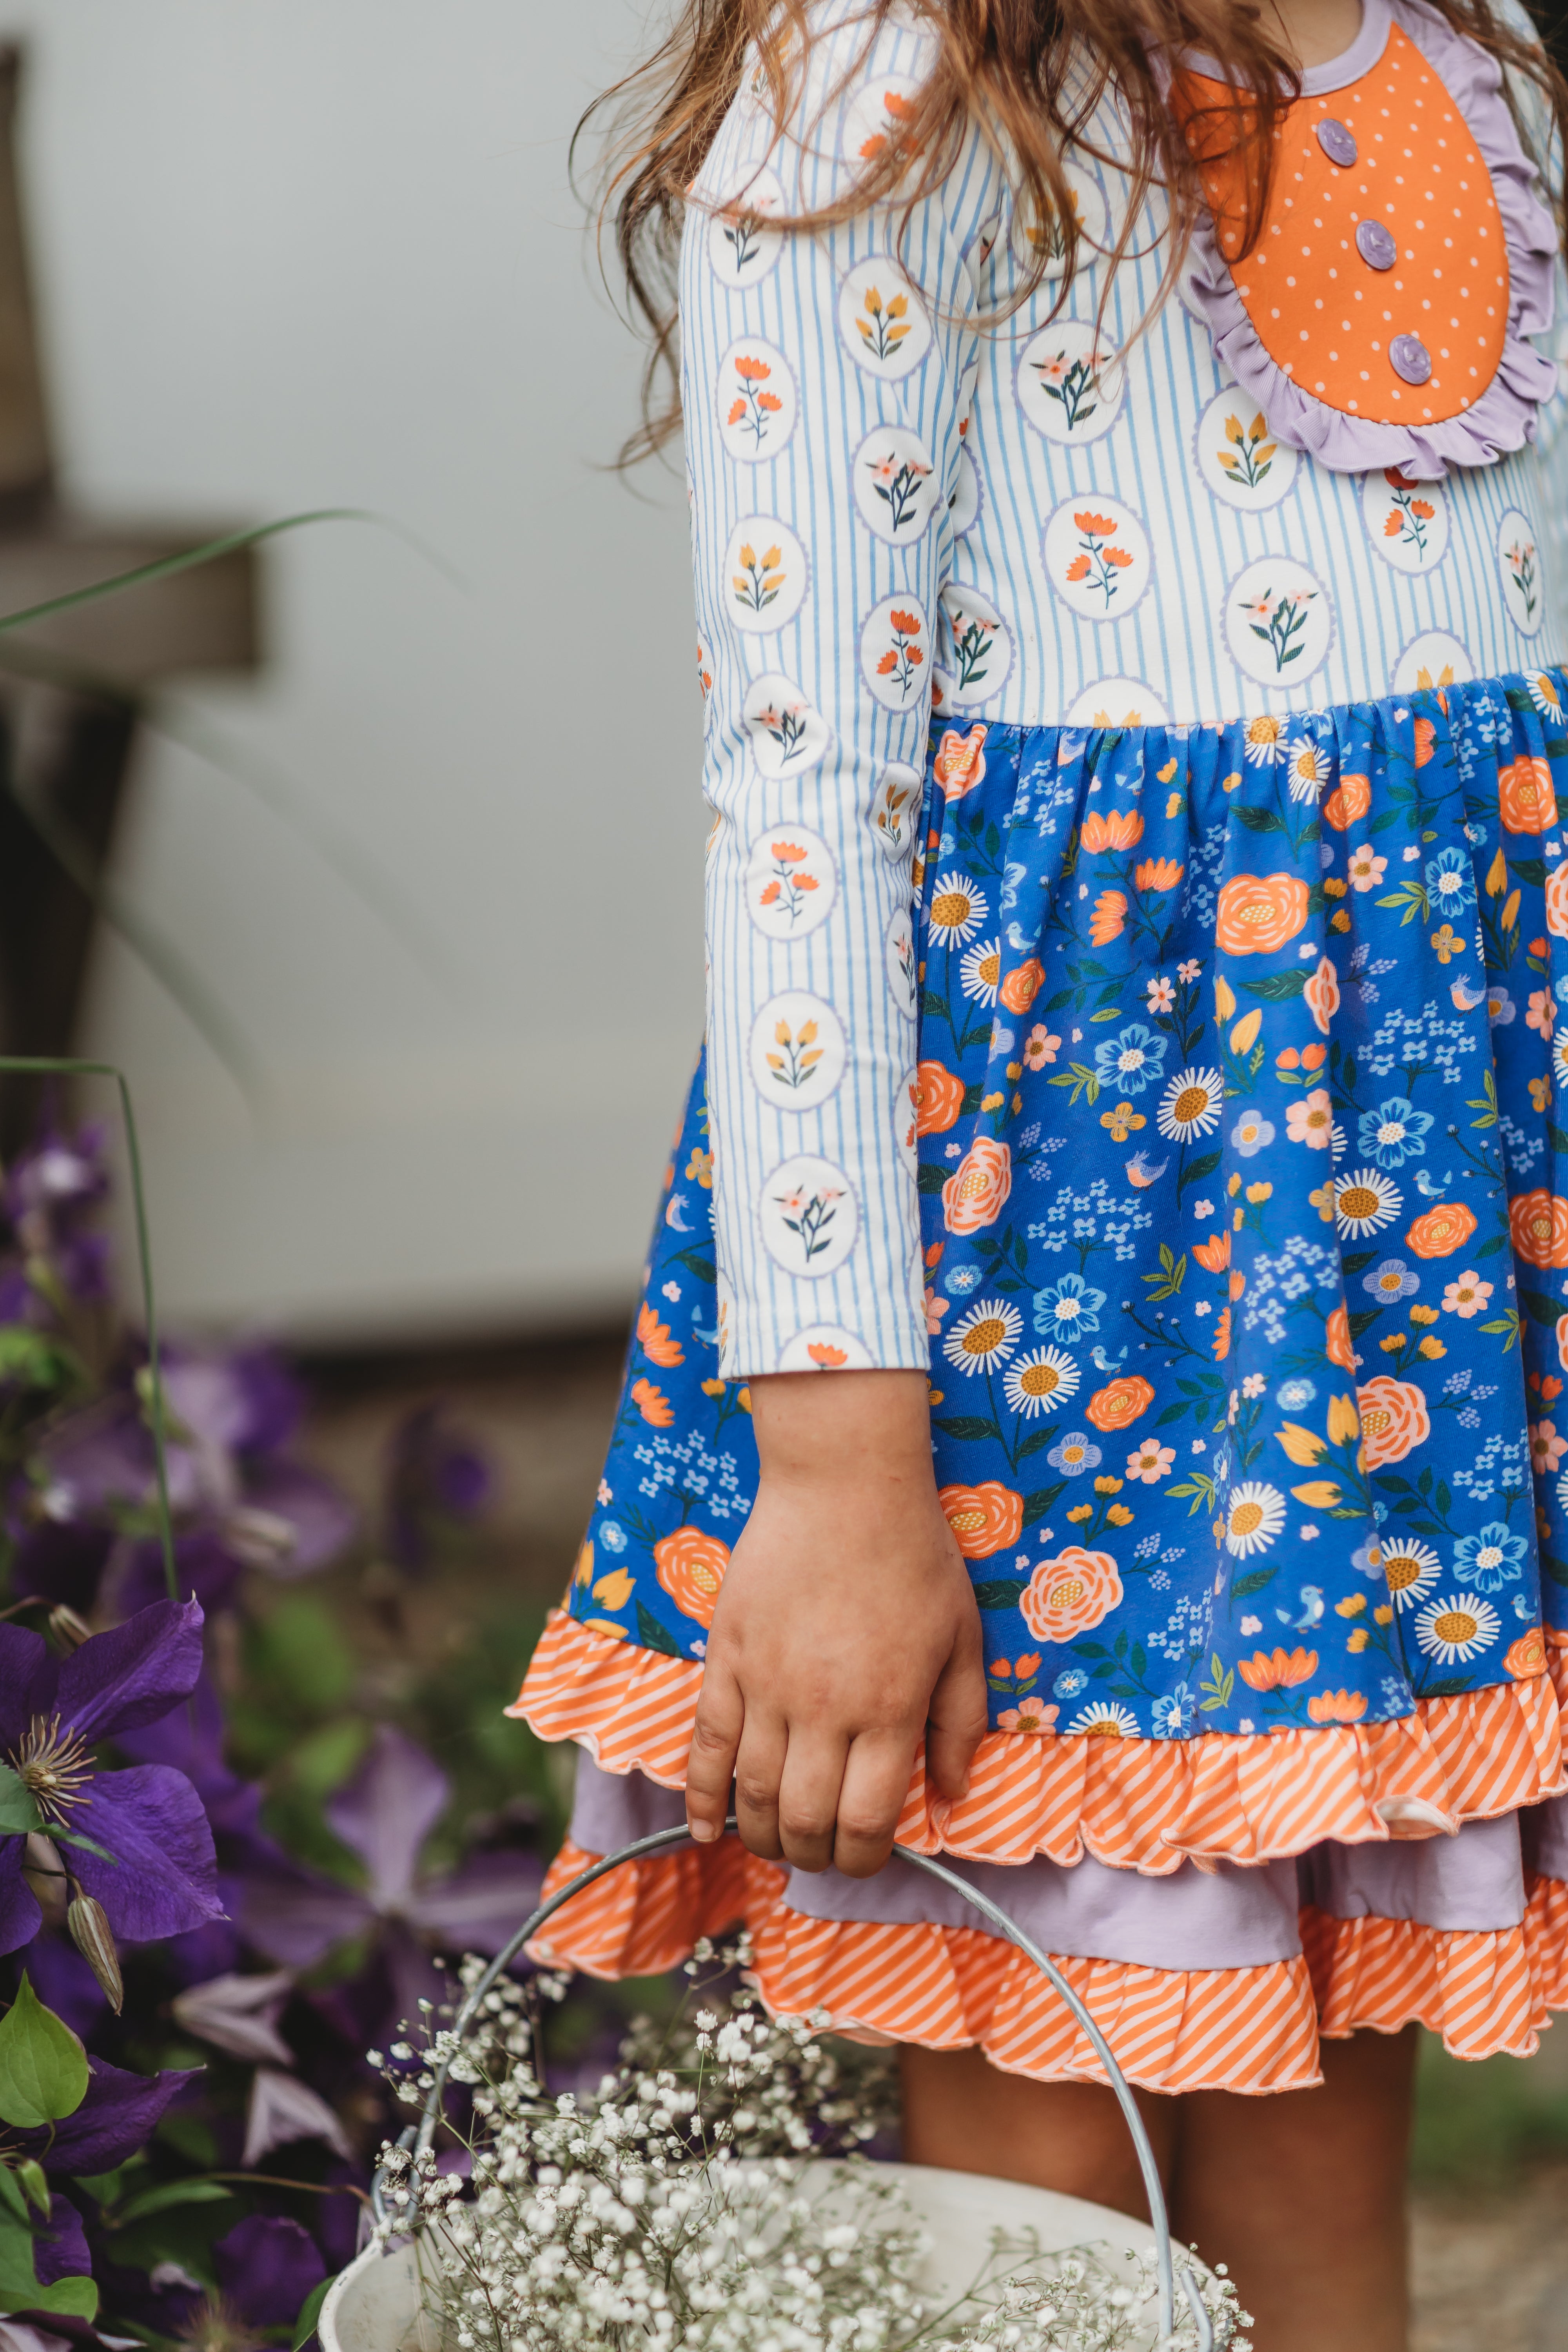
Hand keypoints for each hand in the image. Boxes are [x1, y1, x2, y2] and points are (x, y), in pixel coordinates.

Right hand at [683, 1369, 985, 1877]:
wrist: (842, 1486)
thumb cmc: (913, 1559)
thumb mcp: (962, 1639)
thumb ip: (958, 1723)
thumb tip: (951, 1797)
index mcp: (888, 1708)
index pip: (867, 1820)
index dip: (866, 1857)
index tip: (867, 1856)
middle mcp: (824, 1708)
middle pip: (806, 1819)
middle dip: (815, 1854)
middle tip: (822, 1854)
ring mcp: (767, 1685)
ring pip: (754, 1792)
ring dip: (764, 1834)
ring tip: (777, 1842)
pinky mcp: (728, 1660)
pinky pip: (705, 1743)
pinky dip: (701, 1795)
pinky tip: (706, 1829)